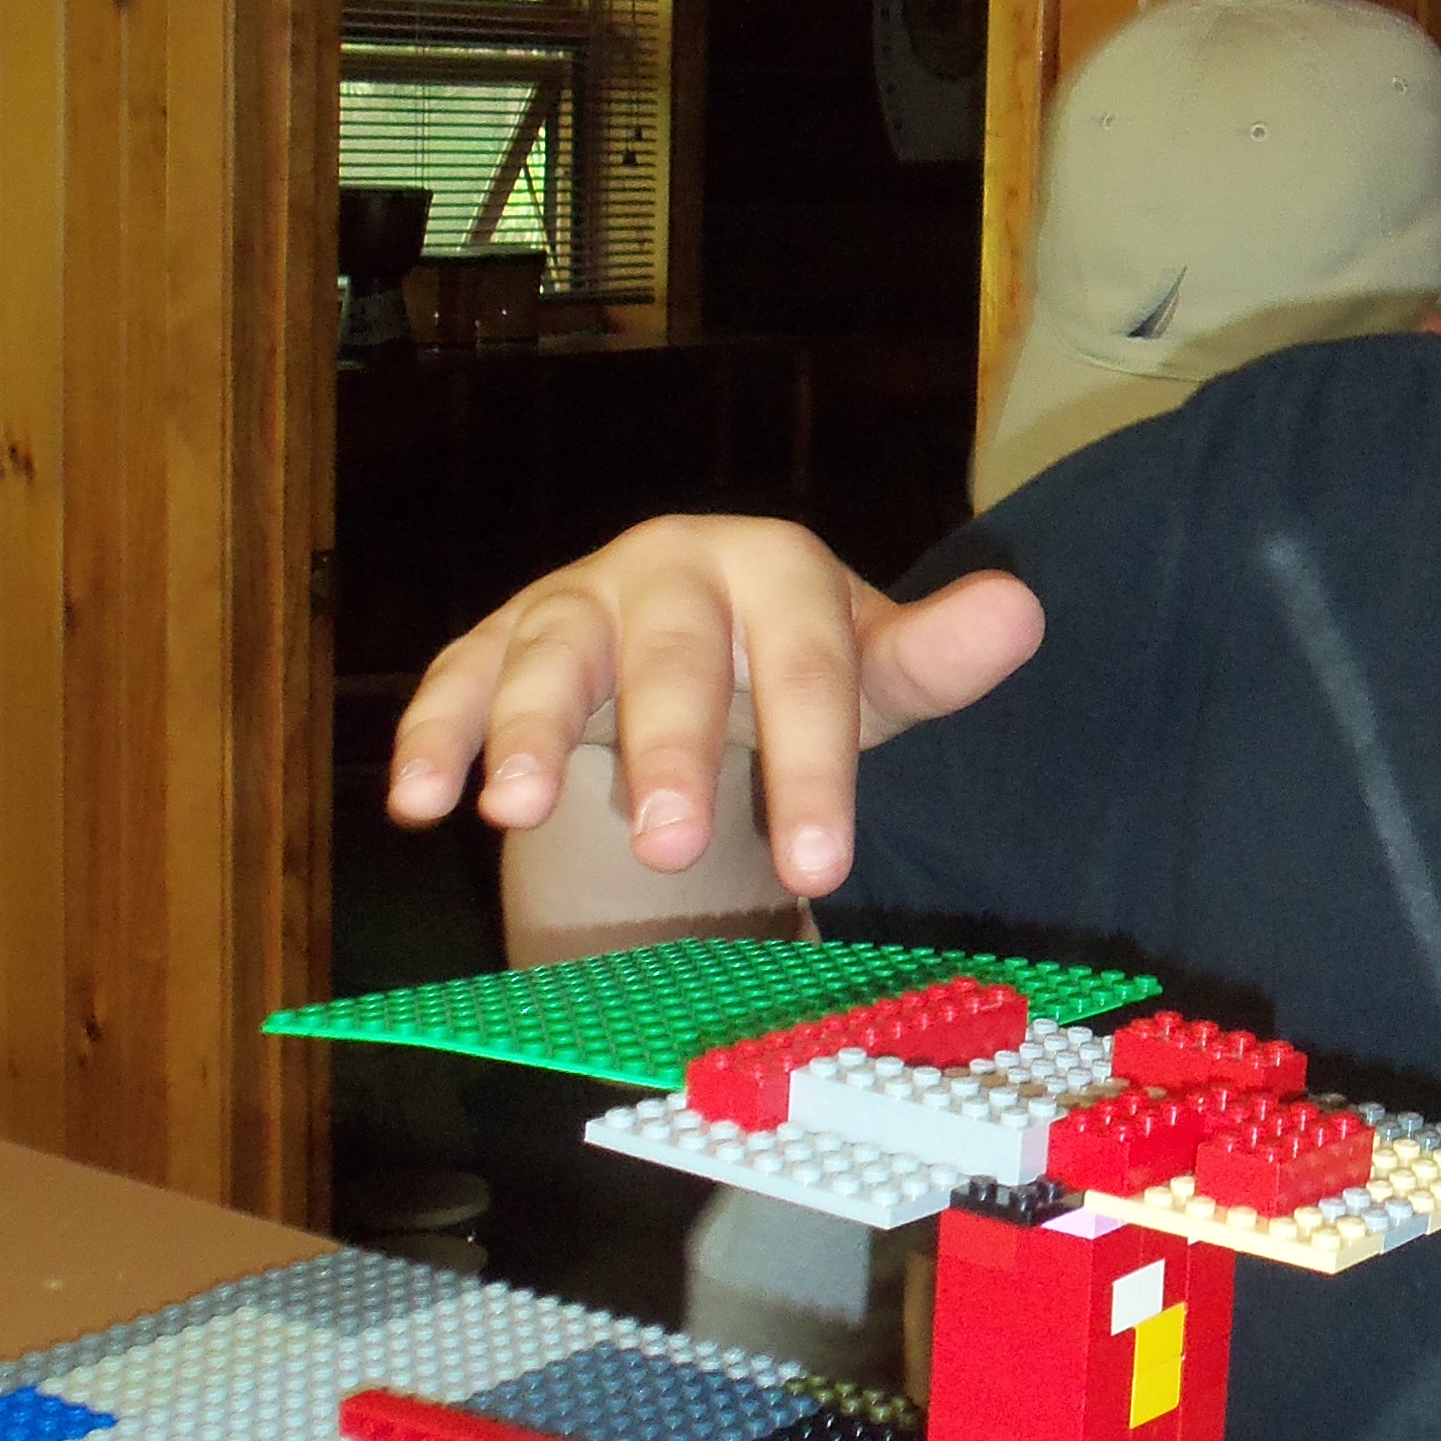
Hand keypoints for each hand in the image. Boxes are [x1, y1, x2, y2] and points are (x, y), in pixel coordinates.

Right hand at [385, 514, 1044, 899]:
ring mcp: (580, 599)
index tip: (824, 872)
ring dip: (527, 730)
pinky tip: (416, 807)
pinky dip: (433, 735)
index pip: (808, 672)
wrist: (711, 629)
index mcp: (779, 569)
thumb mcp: (874, 666)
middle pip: (674, 656)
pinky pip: (458, 678)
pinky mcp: (501, 638)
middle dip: (670, 751)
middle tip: (674, 849)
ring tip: (512, 818)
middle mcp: (673, 568)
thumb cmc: (799, 663)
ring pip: (550, 652)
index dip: (813, 771)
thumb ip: (936, 656)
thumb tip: (1024, 612)